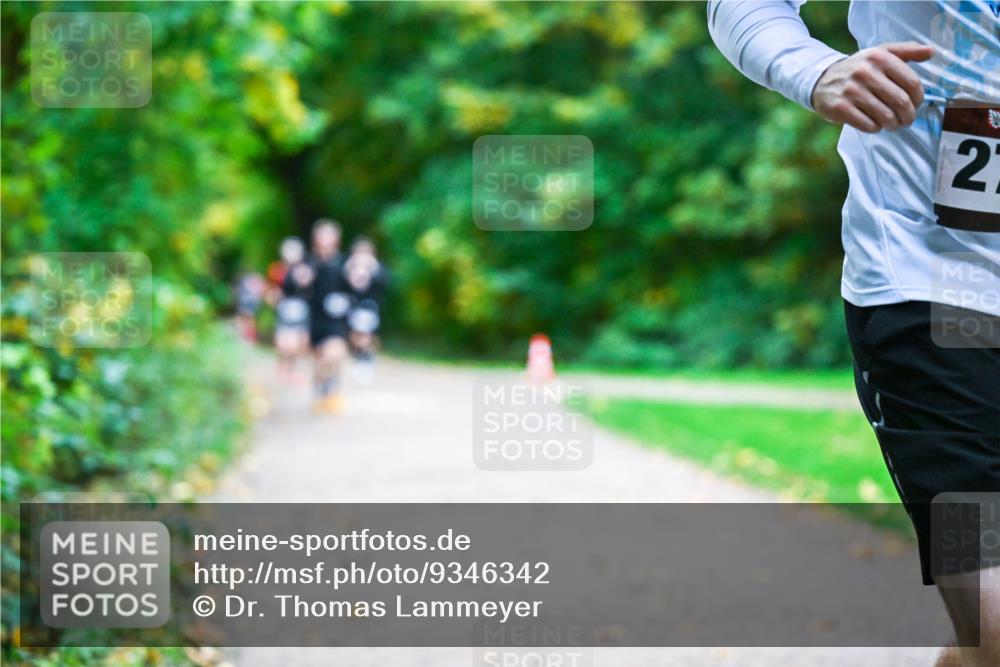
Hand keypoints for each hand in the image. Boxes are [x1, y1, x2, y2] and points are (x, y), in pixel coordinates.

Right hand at [811, 42, 933, 132]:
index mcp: (879, 57)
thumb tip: (931, 52)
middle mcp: (865, 72)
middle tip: (906, 120)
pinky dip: (875, 128)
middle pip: (901, 102)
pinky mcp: (840, 108)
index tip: (916, 105)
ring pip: (885, 116)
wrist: (822, 80)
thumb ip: (906, 51)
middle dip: (908, 116)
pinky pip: (868, 125)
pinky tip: (874, 124)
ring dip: (893, 124)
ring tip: (892, 124)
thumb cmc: (859, 68)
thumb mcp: (880, 54)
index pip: (912, 83)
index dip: (918, 99)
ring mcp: (851, 91)